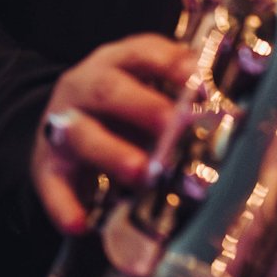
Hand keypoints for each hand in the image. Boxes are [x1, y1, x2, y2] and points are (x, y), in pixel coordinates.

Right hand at [31, 35, 193, 234]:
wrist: (61, 124)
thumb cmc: (120, 107)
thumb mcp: (145, 88)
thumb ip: (179, 96)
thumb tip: (230, 118)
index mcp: (115, 62)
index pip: (141, 52)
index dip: (169, 63)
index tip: (198, 81)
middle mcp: (84, 87)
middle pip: (107, 89)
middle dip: (142, 106)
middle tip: (172, 125)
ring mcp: (62, 124)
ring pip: (81, 134)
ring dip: (112, 152)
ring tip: (140, 172)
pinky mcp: (46, 164)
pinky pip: (51, 183)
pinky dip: (63, 204)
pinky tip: (80, 224)